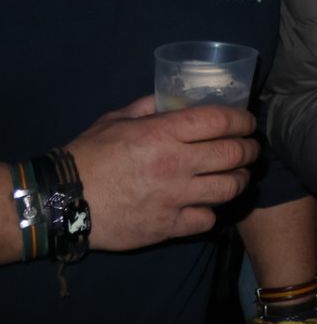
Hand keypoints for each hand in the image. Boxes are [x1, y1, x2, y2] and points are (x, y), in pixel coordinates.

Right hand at [67, 95, 259, 251]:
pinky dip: (212, 211)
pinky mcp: (168, 226)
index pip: (222, 121)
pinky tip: (208, 204)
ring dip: (240, 179)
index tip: (247, 122)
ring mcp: (174, 197)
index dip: (243, 119)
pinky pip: (208, 219)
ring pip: (230, 188)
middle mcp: (175, 163)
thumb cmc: (87, 156)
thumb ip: (150, 106)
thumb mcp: (116, 119)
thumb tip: (178, 97)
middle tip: (250, 148)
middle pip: (235, 153)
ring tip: (237, 175)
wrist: (59, 202)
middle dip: (250, 149)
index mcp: (163, 133)